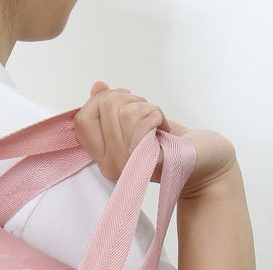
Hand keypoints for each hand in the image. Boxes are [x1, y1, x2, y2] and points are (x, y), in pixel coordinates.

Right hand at [74, 81, 236, 197]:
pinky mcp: (147, 163)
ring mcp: (127, 166)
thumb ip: (114, 108)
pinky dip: (156, 115)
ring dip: (147, 107)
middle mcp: (109, 164)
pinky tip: (164, 127)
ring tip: (157, 123)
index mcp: (102, 155)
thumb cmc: (174, 143)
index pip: (81, 119)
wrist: (205, 163)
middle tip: (147, 111)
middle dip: (129, 98)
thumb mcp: (139, 122)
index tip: (125, 100)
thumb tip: (97, 86)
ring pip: (123, 112)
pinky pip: (140, 124)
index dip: (100, 99)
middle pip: (103, 107)